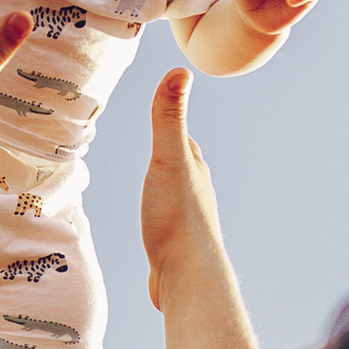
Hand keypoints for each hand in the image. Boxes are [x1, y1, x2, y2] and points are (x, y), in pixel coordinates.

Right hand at [140, 68, 225, 312]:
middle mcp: (195, 192)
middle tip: (155, 135)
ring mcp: (186, 220)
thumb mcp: (168, 159)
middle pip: (182, 164)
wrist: (187, 278)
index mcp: (194, 169)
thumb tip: (180, 70)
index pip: (182, 137)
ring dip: (166, 182)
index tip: (162, 104)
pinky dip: (158, 212)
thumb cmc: (176, 218)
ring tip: (154, 176)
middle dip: (171, 149)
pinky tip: (153, 222)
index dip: (171, 120)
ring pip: (175, 193)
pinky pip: (165, 221)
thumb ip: (169, 118)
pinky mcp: (175, 246)